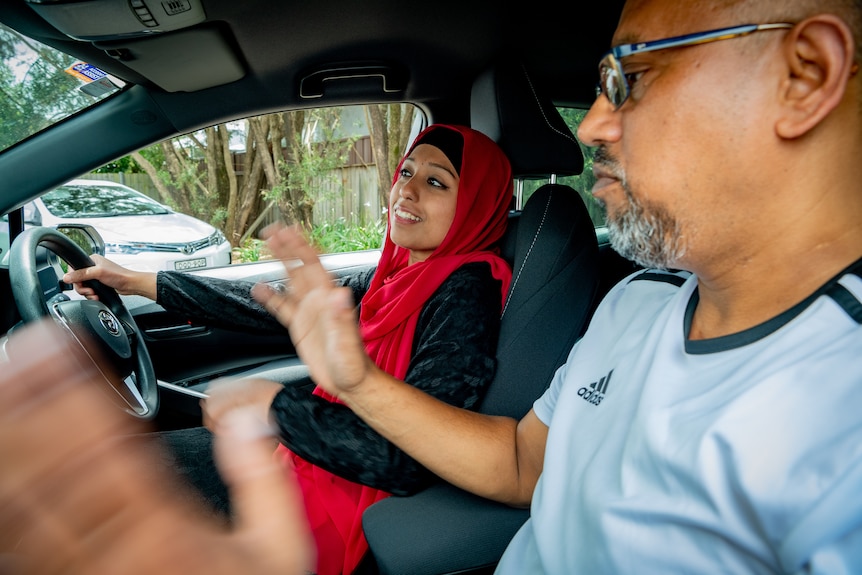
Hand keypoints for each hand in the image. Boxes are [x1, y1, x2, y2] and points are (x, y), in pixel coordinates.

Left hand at [0, 320, 314, 574]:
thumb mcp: (279, 551)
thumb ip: (265, 482)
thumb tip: (248, 421)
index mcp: (168, 531)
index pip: (113, 448)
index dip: (80, 391)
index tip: (61, 345)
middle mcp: (115, 549)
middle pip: (59, 468)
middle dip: (33, 402)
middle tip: (17, 351)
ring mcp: (82, 571)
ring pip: (30, 502)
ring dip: (12, 440)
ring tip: (2, 386)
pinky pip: (22, 541)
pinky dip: (9, 494)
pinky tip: (6, 463)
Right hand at [63, 254, 157, 299]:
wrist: (130, 285)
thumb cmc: (119, 275)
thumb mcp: (98, 273)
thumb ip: (81, 274)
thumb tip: (66, 277)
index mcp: (91, 260)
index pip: (74, 268)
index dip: (74, 278)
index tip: (79, 284)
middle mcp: (92, 267)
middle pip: (77, 280)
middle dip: (82, 288)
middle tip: (89, 291)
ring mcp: (95, 276)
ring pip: (83, 286)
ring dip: (87, 293)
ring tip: (94, 294)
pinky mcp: (98, 284)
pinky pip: (89, 290)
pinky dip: (91, 295)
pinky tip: (97, 296)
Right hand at [252, 224, 374, 396]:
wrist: (350, 383)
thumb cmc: (354, 365)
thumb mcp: (347, 343)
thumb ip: (341, 318)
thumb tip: (339, 293)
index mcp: (329, 300)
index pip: (314, 265)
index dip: (301, 246)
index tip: (288, 231)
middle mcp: (319, 301)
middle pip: (300, 267)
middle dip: (287, 247)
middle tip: (271, 231)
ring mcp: (309, 313)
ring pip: (291, 281)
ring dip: (279, 263)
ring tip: (265, 247)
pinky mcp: (301, 326)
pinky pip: (282, 307)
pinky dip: (270, 296)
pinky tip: (259, 288)